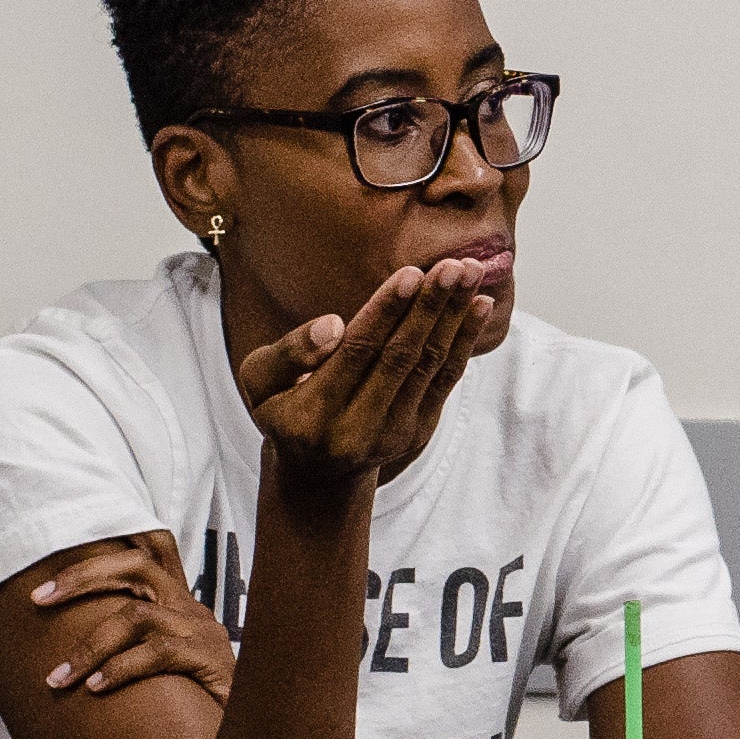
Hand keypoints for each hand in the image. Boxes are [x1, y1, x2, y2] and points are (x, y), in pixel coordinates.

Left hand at [26, 531, 233, 702]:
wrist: (243, 735)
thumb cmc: (190, 704)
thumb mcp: (154, 669)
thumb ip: (124, 650)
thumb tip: (61, 658)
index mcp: (175, 604)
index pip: (149, 550)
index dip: (103, 550)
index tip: (51, 577)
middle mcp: (190, 608)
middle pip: (137, 565)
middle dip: (83, 576)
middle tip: (39, 600)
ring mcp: (203, 631)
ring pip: (138, 614)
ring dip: (90, 644)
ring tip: (59, 678)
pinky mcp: (212, 659)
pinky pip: (160, 652)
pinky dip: (121, 668)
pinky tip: (97, 689)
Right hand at [234, 254, 509, 494]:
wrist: (318, 472)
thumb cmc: (282, 407)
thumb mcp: (260, 382)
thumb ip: (288, 352)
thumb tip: (333, 326)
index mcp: (311, 415)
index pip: (357, 353)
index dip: (387, 312)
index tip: (412, 274)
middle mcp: (356, 430)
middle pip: (400, 358)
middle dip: (430, 308)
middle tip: (452, 266)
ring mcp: (392, 435)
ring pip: (428, 366)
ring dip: (454, 317)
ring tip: (471, 272)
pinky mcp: (418, 432)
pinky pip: (445, 380)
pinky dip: (464, 340)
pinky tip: (479, 305)